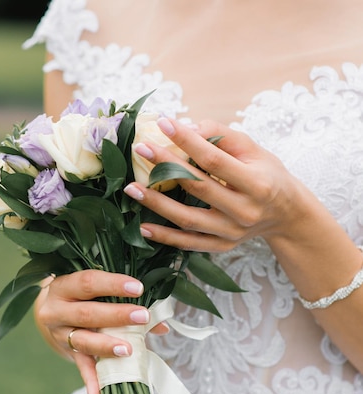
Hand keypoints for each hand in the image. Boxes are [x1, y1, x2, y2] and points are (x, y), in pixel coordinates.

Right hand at [35, 270, 166, 393]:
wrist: (51, 311)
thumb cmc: (82, 296)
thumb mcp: (97, 292)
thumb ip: (127, 302)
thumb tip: (161, 324)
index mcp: (64, 286)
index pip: (88, 282)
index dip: (113, 284)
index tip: (138, 288)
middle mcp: (56, 310)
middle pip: (87, 313)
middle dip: (117, 316)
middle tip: (143, 316)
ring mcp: (59, 334)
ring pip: (83, 341)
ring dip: (106, 347)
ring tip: (127, 351)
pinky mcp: (67, 353)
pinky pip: (81, 368)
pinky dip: (91, 383)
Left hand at [124, 117, 303, 252]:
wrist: (285, 215)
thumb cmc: (266, 175)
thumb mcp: (254, 150)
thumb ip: (222, 136)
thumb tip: (186, 127)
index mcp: (257, 184)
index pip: (215, 160)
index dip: (188, 141)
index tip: (163, 124)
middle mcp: (245, 211)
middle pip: (198, 187)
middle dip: (166, 167)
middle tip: (140, 150)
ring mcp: (232, 233)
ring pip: (189, 219)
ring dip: (157, 205)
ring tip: (132, 188)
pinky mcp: (222, 246)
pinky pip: (189, 243)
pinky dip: (165, 237)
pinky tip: (143, 227)